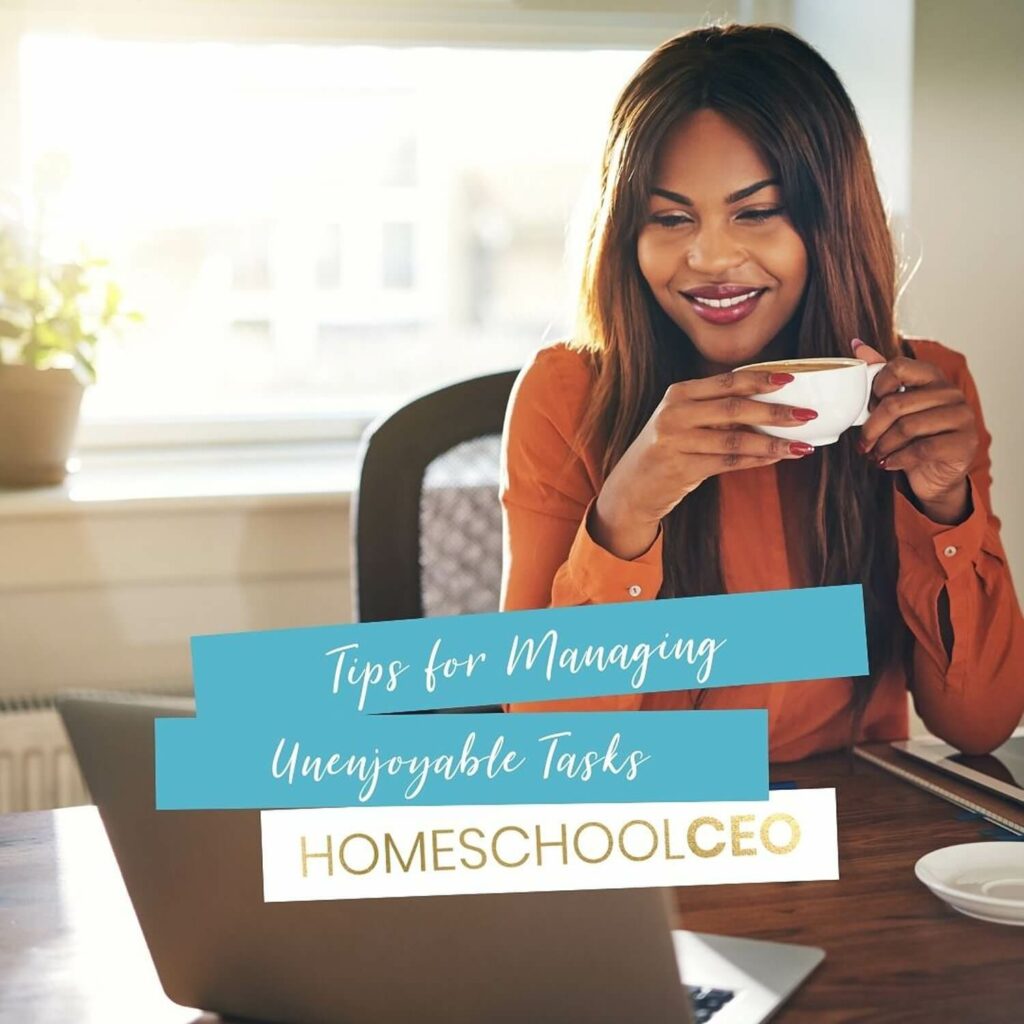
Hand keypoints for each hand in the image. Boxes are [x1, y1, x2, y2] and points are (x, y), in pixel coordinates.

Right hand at [591, 369, 818, 558]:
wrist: (632, 487)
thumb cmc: (667, 449)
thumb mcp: (683, 420)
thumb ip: (716, 408)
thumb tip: (771, 403)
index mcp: (678, 393)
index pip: (727, 381)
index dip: (761, 379)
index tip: (792, 378)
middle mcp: (675, 413)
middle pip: (734, 407)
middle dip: (775, 411)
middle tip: (808, 415)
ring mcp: (676, 441)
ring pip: (735, 439)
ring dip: (773, 442)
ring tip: (801, 446)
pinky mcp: (681, 468)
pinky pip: (728, 462)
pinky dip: (756, 460)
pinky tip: (776, 458)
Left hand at [853, 338, 977, 522]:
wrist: (934, 474)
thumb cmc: (912, 437)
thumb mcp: (895, 406)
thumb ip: (880, 377)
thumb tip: (856, 345)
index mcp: (933, 377)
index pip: (898, 366)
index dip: (877, 387)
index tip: (869, 407)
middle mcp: (951, 393)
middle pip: (897, 403)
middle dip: (871, 428)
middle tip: (863, 443)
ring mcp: (962, 417)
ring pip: (907, 428)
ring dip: (883, 446)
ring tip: (875, 454)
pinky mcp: (964, 443)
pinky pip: (922, 449)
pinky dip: (897, 459)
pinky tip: (888, 463)